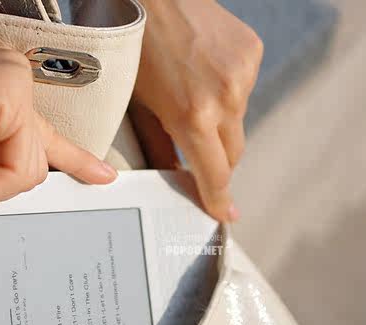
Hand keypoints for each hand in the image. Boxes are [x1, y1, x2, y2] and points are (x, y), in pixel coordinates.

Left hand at [132, 0, 262, 221]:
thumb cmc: (133, 49)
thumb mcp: (137, 107)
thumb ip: (158, 148)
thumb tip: (172, 176)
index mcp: (193, 115)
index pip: (215, 173)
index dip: (219, 198)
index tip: (225, 214)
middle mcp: (225, 97)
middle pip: (233, 154)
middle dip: (216, 161)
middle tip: (196, 150)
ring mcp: (242, 73)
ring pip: (238, 122)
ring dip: (220, 123)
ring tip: (192, 96)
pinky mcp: (252, 53)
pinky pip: (243, 91)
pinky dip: (226, 94)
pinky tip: (204, 76)